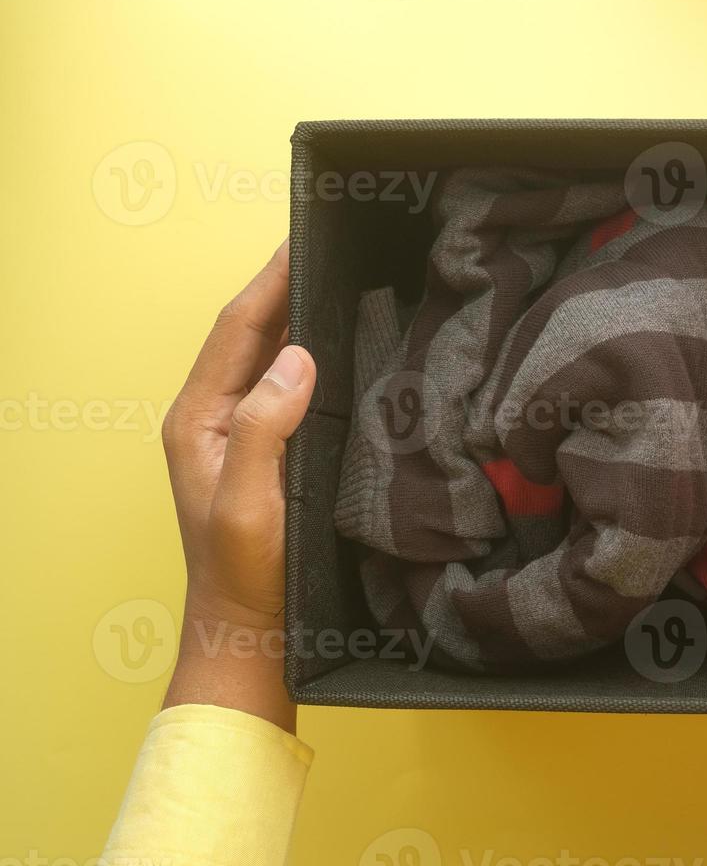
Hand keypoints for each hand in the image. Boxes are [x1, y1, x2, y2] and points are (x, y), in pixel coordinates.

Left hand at [160, 241, 316, 730]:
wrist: (250, 629)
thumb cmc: (246, 573)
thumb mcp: (252, 501)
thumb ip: (266, 427)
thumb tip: (297, 356)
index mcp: (199, 418)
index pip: (237, 328)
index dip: (271, 280)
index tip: (304, 237)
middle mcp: (215, 416)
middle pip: (251, 332)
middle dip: (287, 284)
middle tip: (334, 242)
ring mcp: (240, 432)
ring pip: (270, 355)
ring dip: (302, 315)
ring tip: (346, 278)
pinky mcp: (268, 448)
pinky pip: (289, 384)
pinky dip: (315, 353)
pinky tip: (347, 344)